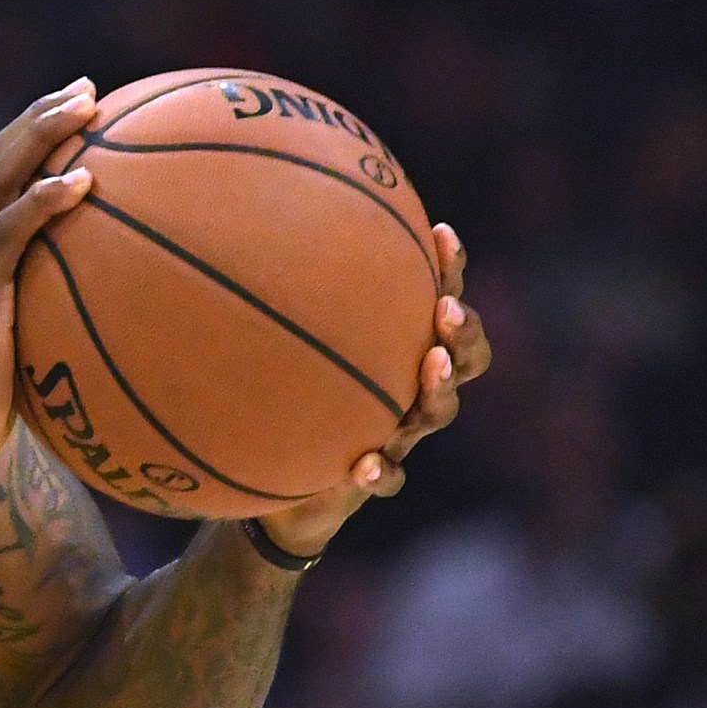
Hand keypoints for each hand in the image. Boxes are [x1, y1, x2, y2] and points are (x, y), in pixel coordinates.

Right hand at [0, 79, 99, 483]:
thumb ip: (34, 320)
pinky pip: (8, 236)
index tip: (70, 114)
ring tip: (86, 107)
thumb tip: (94, 320)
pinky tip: (83, 181)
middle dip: (37, 117)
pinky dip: (43, 201)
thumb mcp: (3, 352)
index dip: (23, 140)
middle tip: (87, 89)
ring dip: (40, 135)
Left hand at [255, 224, 491, 558]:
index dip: (450, 272)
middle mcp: (408, 390)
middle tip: (445, 309)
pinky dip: (380, 471)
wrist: (272, 488)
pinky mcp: (372, 479)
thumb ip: (276, 297)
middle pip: (463, 358)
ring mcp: (397, 436)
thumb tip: (243, 219)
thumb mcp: (275, 348)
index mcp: (397, 352)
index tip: (441, 234)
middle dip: (463, 331)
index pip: (438, 303)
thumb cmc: (280, 402)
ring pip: (436, 412)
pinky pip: (389, 478)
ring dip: (438, 390)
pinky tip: (364, 465)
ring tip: (431, 365)